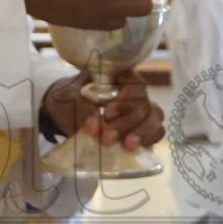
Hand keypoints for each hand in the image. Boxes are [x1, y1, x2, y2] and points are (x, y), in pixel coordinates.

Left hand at [43, 69, 164, 149]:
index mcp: (119, 76)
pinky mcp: (141, 128)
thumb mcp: (70, 98)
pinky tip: (135, 147)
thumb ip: (82, 107)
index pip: (134, 85)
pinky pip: (156, 131)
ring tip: (127, 145)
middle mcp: (134, 91)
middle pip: (144, 105)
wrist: (66, 112)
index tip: (108, 114)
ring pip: (155, 118)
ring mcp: (141, 110)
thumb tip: (95, 122)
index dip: (125, 101)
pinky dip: (149, 139)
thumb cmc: (70, 98)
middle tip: (107, 137)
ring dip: (142, 133)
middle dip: (127, 124)